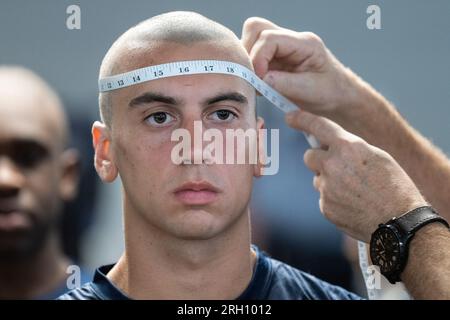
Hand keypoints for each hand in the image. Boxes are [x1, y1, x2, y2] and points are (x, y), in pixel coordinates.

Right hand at [241, 17, 363, 115]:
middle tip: (252, 77)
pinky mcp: (275, 59)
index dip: (258, 57)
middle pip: (257, 29)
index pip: (270, 38)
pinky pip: (254, 55)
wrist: (339, 97)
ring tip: (256, 82)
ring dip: (248, 60)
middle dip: (248, 52)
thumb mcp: (309, 92)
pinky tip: (259, 85)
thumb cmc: (331, 93)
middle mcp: (291, 40)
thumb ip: (284, 84)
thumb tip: (260, 78)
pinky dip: (251, 69)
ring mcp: (282, 48)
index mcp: (304, 43)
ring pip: (252, 39)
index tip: (259, 78)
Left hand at [285, 109, 426, 241]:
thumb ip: (352, 149)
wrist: (399, 222)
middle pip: (309, 156)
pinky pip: (323, 197)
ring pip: (318, 179)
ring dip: (329, 181)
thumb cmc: (395, 187)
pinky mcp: (325, 206)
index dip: (302, 119)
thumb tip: (335, 149)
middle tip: (336, 167)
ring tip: (354, 191)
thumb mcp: (378, 157)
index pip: (318, 126)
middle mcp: (332, 165)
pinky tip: (352, 205)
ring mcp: (326, 187)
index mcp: (348, 147)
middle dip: (319, 159)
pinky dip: (334, 199)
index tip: (291, 117)